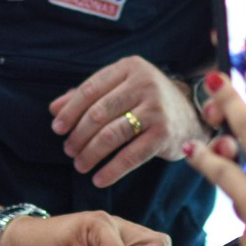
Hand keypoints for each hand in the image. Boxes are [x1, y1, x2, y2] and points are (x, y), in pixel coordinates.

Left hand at [49, 56, 207, 187]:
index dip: (70, 111)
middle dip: (78, 135)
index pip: (90, 89)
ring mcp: (156, 109)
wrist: (192, 113)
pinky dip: (111, 170)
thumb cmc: (147, 100)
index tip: (57, 129)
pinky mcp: (164, 134)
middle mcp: (144, 83)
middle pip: (98, 113)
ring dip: (90, 153)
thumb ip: (89, 95)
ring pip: (111, 135)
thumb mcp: (121, 88)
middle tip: (68, 150)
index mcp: (129, 67)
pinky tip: (98, 178)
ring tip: (79, 165)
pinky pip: (131, 155)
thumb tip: (54, 109)